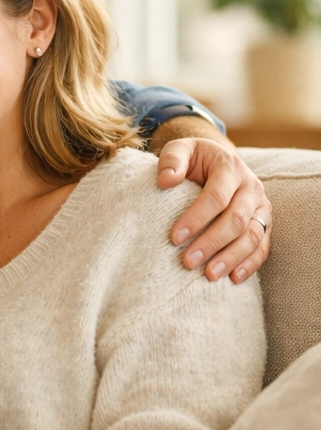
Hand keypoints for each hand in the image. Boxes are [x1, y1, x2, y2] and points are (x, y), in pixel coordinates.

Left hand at [157, 138, 270, 283]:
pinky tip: (233, 278)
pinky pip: (262, 246)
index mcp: (230, 169)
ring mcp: (260, 207)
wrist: (217, 161)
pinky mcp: (264, 223)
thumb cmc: (194, 159)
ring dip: (231, 258)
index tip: (174, 238)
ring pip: (252, 236)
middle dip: (211, 243)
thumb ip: (172, 160)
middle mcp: (251, 188)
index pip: (216, 196)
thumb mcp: (181, 150)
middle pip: (236, 220)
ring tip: (209, 275)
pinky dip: (250, 264)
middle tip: (188, 262)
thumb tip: (166, 180)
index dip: (196, 218)